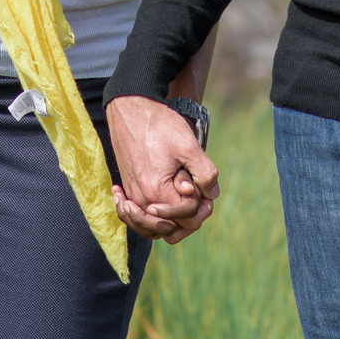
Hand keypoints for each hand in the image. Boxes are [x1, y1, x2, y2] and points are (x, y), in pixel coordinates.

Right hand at [107, 97, 219, 243]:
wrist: (130, 108)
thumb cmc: (160, 125)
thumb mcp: (189, 146)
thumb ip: (205, 173)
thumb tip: (211, 194)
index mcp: (158, 192)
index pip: (187, 219)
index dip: (202, 206)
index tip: (206, 189)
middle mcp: (141, 199)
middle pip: (170, 230)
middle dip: (189, 218)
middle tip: (199, 196)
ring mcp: (132, 195)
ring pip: (153, 228)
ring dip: (171, 222)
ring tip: (184, 204)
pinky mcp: (128, 188)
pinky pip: (138, 217)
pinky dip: (150, 217)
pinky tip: (159, 206)